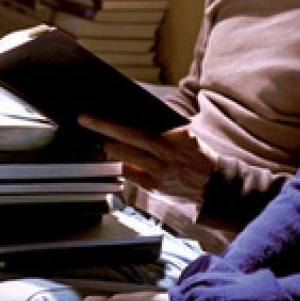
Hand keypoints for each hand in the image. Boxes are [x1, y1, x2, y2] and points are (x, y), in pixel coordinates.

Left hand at [78, 115, 215, 202]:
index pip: (141, 125)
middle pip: (128, 136)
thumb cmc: (199, 159)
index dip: (118, 120)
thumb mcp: (188, 138)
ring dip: (111, 148)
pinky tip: (119, 162)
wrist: (214, 186)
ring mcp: (159, 170)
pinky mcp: (155, 187)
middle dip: (103, 127)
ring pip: (126, 156)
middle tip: (85, 119)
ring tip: (104, 143)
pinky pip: (131, 174)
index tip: (102, 113)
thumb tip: (141, 125)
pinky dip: (123, 166)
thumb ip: (167, 132)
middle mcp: (166, 152)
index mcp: (175, 136)